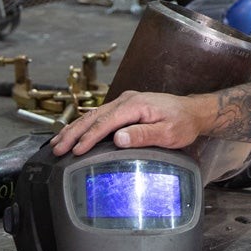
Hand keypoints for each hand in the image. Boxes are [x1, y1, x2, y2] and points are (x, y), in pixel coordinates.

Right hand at [50, 91, 211, 156]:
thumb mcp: (167, 133)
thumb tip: (118, 138)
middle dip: (73, 133)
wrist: (193, 112)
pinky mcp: (124, 107)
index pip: (105, 123)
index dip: (89, 138)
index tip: (76, 150)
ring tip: (57, 142)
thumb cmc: (182, 123)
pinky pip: (99, 115)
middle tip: (57, 148)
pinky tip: (74, 132)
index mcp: (134, 105)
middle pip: (93, 117)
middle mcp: (125, 100)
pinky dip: (84, 125)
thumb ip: (143, 135)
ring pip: (92, 115)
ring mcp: (123, 102)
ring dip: (74, 129)